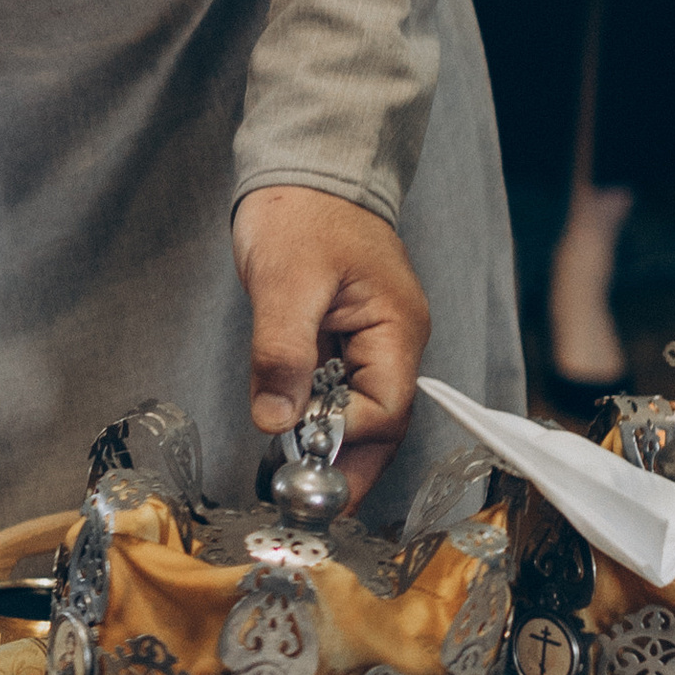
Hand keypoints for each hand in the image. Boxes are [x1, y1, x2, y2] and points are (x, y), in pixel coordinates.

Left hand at [233, 185, 430, 503]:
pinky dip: (315, 420)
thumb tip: (277, 420)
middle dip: (345, 466)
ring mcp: (370, 345)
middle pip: (381, 425)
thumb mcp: (286, 281)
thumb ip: (282, 350)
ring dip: (328, 447)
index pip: (384, 409)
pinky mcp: (343, 343)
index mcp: (397, 329)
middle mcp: (393, 344)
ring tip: (291, 480)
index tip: (296, 458)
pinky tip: (288, 438)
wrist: (302, 171)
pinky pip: (336, 394)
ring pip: (358, 415)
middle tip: (304, 504)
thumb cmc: (303, 213)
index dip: (343, 440)